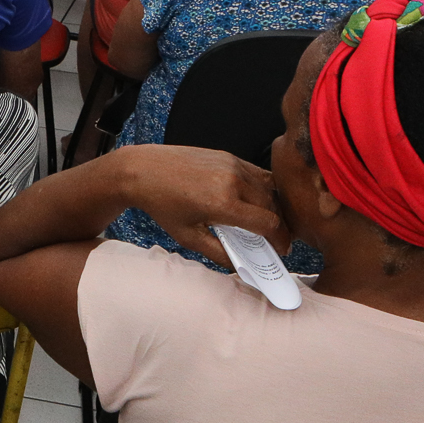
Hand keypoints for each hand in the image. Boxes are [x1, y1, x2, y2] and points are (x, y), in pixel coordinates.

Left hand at [119, 145, 290, 264]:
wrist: (143, 170)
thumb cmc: (162, 204)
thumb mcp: (188, 237)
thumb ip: (219, 254)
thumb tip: (242, 266)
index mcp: (223, 203)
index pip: (269, 224)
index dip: (280, 240)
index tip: (280, 249)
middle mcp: (232, 181)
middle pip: (273, 207)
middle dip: (279, 227)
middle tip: (275, 240)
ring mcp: (232, 165)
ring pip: (269, 190)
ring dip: (274, 208)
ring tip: (267, 223)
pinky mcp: (229, 156)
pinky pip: (258, 174)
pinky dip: (264, 190)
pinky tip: (257, 203)